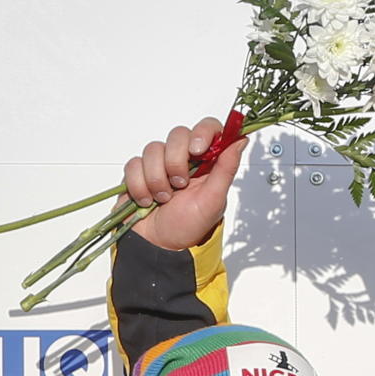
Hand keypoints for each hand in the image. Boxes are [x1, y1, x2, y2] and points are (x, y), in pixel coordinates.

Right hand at [123, 117, 247, 249]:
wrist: (159, 246)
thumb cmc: (189, 227)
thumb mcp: (214, 200)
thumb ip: (226, 168)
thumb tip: (240, 139)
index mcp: (207, 164)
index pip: (208, 129)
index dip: (203, 132)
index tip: (198, 149)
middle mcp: (184, 159)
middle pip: (178, 134)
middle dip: (176, 162)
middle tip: (180, 185)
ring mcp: (160, 164)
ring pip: (153, 149)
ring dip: (158, 179)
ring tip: (164, 199)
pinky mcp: (138, 172)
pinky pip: (134, 164)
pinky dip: (140, 185)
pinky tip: (148, 200)